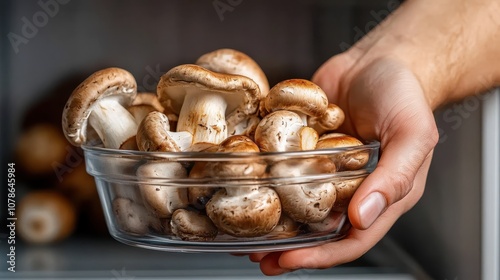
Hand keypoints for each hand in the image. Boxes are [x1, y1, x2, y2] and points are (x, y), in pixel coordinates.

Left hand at [248, 53, 438, 274]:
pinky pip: (284, 171)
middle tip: (258, 256)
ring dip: (273, 222)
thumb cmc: (405, 94)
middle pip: (319, 230)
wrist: (378, 59)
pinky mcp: (306, 149)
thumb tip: (363, 218)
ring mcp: (325, 170)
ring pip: (297, 205)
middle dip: (289, 248)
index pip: (352, 239)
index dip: (320, 256)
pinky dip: (266, 183)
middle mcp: (351, 189)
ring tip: (242, 235)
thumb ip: (394, 177)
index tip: (288, 261)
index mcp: (381, 195)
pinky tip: (245, 188)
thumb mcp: (412, 135)